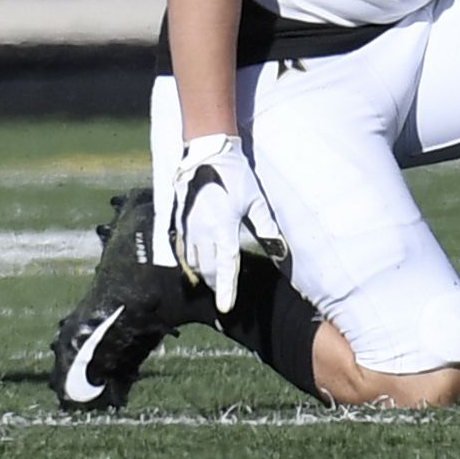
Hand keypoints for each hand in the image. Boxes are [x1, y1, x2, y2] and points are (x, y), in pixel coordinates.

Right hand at [168, 134, 287, 312]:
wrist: (207, 152)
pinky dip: (189, 261)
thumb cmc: (235, 175)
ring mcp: (188, 226)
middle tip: (223, 291)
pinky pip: (182, 249)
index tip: (226, 307)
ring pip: (193, 262)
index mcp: (224, 228)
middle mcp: (202, 231)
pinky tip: (197, 263)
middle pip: (208, 269)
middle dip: (216, 283)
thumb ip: (266, 228)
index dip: (226, 290)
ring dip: (203, 273)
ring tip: (213, 278)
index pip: (226, 267)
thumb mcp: (255, 200)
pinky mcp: (178, 220)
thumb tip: (280, 250)